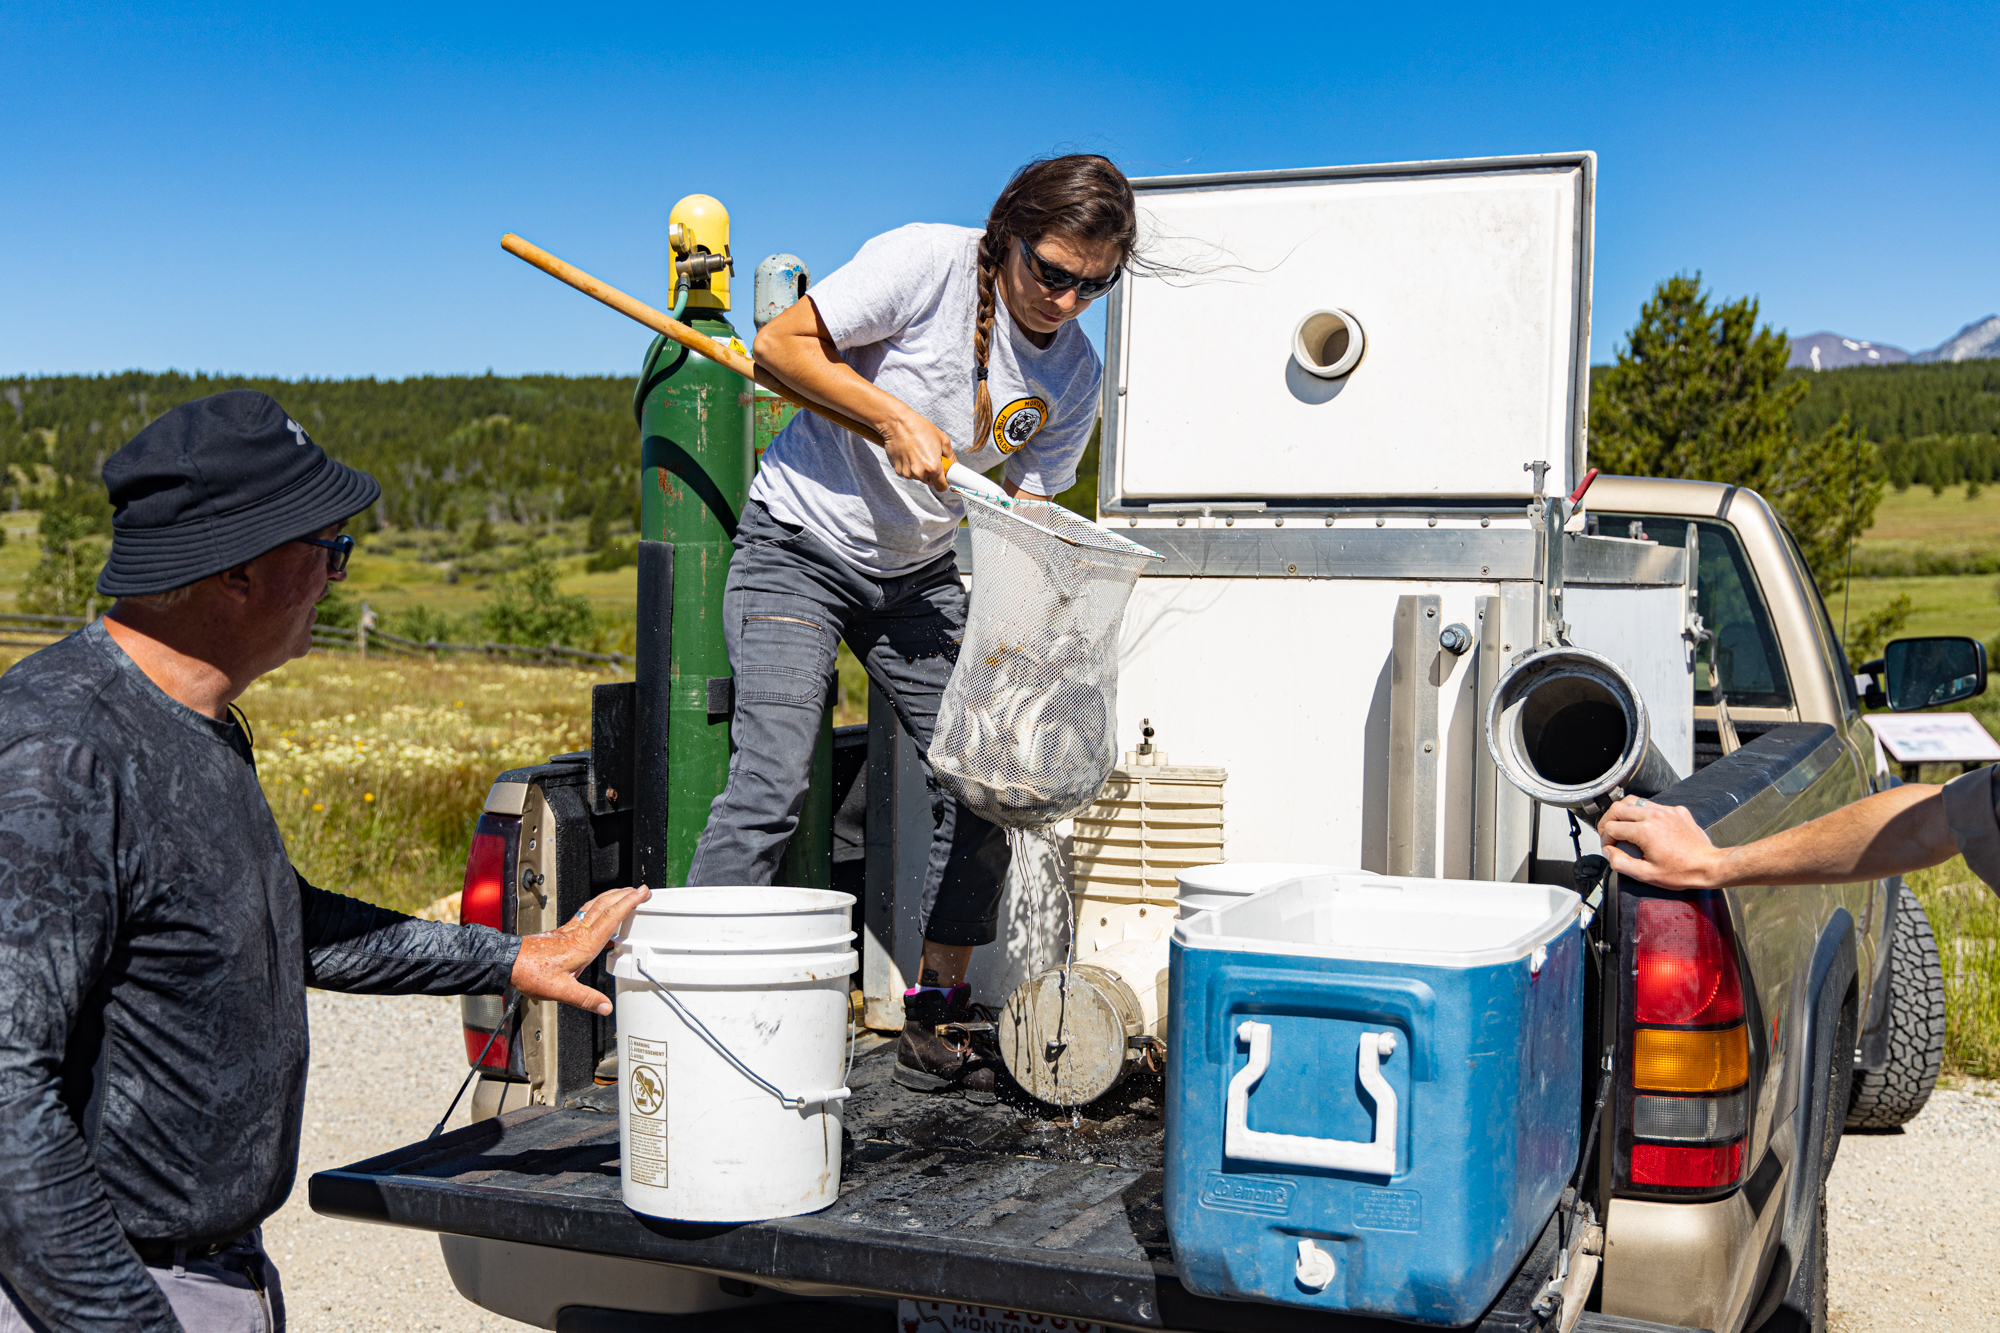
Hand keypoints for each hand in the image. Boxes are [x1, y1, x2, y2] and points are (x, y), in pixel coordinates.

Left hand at [509, 885, 650, 1015]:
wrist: (509, 962)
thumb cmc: (530, 972)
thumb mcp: (560, 991)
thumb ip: (586, 999)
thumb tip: (606, 1007)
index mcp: (583, 944)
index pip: (611, 917)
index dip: (629, 903)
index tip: (641, 893)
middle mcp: (578, 933)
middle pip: (605, 905)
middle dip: (624, 894)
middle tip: (639, 890)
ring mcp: (569, 930)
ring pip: (594, 906)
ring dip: (612, 897)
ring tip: (623, 894)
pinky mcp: (562, 932)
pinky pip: (585, 914)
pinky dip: (598, 908)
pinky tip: (599, 916)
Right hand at [879, 410, 954, 491]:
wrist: (897, 423)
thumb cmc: (920, 428)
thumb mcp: (942, 439)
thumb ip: (951, 457)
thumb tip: (956, 467)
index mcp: (933, 467)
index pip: (941, 487)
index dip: (944, 482)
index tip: (943, 476)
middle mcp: (919, 473)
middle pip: (929, 482)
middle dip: (932, 473)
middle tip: (929, 457)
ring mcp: (907, 473)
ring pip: (918, 477)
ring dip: (920, 469)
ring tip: (917, 453)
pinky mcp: (897, 470)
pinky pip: (908, 473)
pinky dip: (909, 467)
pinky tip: (909, 454)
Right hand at [1596, 798, 1723, 889]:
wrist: (1709, 866)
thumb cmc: (1682, 872)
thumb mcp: (1646, 874)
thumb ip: (1621, 863)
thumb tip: (1609, 852)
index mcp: (1645, 831)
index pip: (1612, 827)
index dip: (1605, 839)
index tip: (1609, 847)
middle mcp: (1654, 816)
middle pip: (1618, 808)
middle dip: (1608, 820)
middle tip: (1608, 832)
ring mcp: (1667, 811)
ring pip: (1634, 800)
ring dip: (1623, 812)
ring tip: (1622, 824)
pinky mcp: (1676, 811)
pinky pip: (1653, 805)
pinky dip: (1643, 812)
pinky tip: (1645, 825)